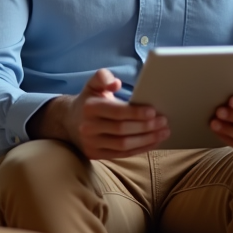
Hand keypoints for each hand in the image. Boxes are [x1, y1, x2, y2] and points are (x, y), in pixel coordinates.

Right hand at [28, 69, 168, 158]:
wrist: (68, 122)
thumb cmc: (89, 100)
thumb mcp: (92, 84)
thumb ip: (103, 77)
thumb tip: (115, 83)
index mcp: (90, 107)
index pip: (117, 112)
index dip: (136, 113)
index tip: (154, 111)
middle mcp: (88, 127)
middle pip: (122, 130)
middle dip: (146, 127)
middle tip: (164, 121)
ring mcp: (91, 143)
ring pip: (124, 145)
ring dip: (147, 140)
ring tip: (163, 132)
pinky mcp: (95, 155)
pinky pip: (122, 154)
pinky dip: (140, 149)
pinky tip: (153, 142)